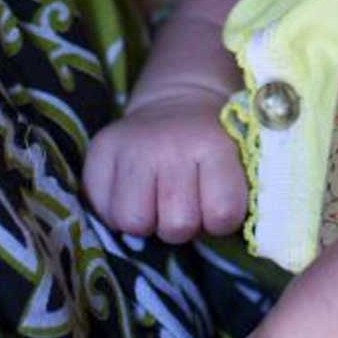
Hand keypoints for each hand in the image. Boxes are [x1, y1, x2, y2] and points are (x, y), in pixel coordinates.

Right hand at [83, 87, 247, 243]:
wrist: (178, 105)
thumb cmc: (211, 149)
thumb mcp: (238, 165)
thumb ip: (231, 201)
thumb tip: (207, 232)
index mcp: (213, 145)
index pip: (222, 215)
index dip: (220, 222)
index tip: (216, 207)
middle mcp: (170, 145)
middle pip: (176, 226)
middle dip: (181, 226)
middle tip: (182, 205)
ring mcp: (131, 146)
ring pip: (132, 222)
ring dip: (145, 222)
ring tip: (154, 203)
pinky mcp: (100, 148)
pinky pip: (102, 210)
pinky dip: (114, 212)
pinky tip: (131, 194)